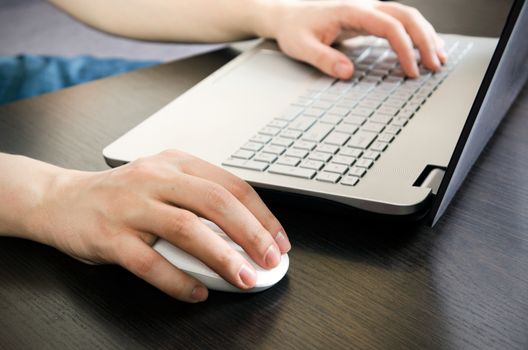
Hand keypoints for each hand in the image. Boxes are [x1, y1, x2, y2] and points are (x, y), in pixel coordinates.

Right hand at [28, 150, 290, 301]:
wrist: (60, 199)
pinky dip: (177, 280)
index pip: (231, 185)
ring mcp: (130, 205)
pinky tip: (197, 293)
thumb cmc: (121, 195)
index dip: (261, 215)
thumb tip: (246, 236)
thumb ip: (199, 200)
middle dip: (250, 233)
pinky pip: (149, 262)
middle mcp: (155, 177)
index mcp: (176, 162)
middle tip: (270, 260)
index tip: (279, 240)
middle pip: (214, 202)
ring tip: (243, 278)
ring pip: (186, 227)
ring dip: (221, 257)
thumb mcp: (162, 182)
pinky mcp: (108, 235)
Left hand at [260, 0, 446, 78]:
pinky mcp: (369, 18)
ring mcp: (369, 10)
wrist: (287, 15)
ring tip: (438, 58)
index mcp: (351, 11)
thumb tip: (348, 73)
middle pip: (406, 16)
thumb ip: (324, 59)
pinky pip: (399, 22)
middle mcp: (365, 6)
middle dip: (425, 40)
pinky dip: (415, 34)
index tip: (411, 70)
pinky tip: (423, 48)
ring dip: (425, 35)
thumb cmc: (294, 29)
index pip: (389, 26)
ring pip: (407, 16)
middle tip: (435, 66)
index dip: (404, 48)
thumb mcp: (302, 47)